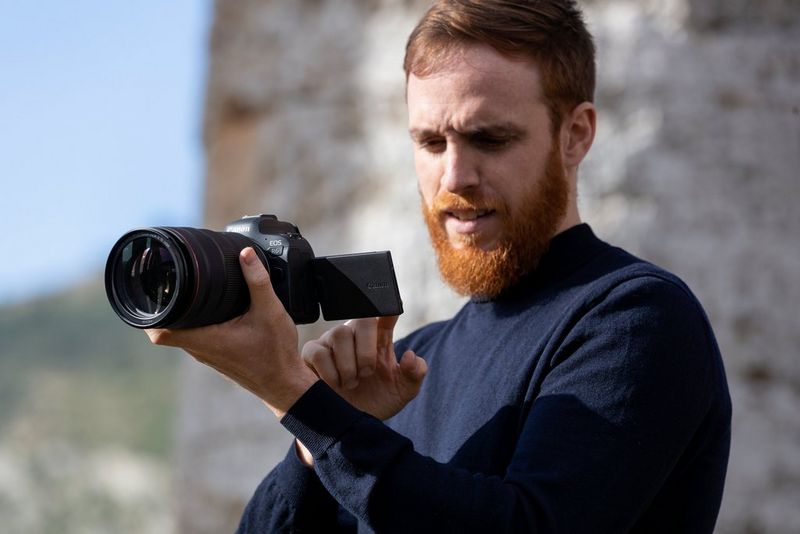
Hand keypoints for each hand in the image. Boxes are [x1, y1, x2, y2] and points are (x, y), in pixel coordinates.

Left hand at [145, 247, 317, 418]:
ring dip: (179, 315)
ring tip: (183, 291)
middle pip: (166, 330)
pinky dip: (195, 324)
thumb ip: (258, 281)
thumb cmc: (276, 353)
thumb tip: (245, 254)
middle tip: (165, 282)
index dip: (148, 314)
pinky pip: (196, 338)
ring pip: (182, 334)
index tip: (149, 293)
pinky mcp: (218, 356)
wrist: (285, 383)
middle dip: (163, 307)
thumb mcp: (270, 311)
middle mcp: (201, 350)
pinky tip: (208, 310)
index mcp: (206, 339)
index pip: (160, 332)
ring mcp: (208, 355)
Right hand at [301, 316, 426, 420]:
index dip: (388, 311)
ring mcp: (332, 343)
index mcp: (379, 340)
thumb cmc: (378, 401)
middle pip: (361, 320)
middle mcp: (355, 336)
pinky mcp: (312, 354)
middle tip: (368, 374)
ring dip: (348, 364)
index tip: (392, 315)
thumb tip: (411, 356)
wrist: (352, 425)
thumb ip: (415, 374)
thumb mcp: (403, 391)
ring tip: (351, 383)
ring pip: (339, 334)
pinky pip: (317, 351)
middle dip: (367, 350)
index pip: (385, 315)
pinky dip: (329, 371)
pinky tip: (335, 385)